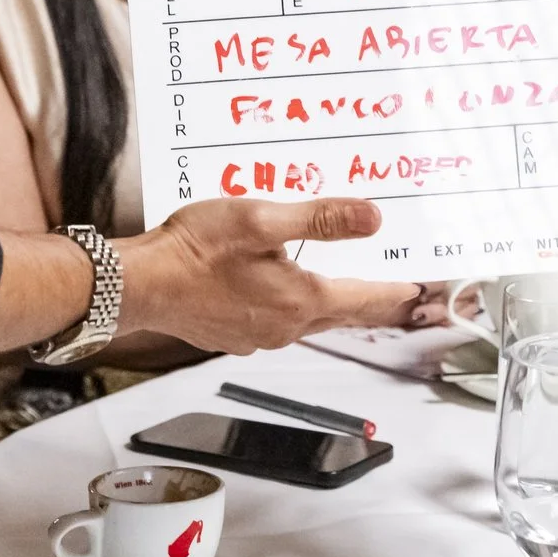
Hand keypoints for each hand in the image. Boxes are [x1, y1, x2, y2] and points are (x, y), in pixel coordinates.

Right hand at [113, 198, 423, 353]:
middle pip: (340, 313)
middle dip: (367, 300)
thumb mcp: (262, 219)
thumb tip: (372, 220)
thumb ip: (320, 219)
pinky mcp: (233, 336)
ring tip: (339, 282)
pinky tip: (278, 286)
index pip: (363, 299)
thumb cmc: (194, 250)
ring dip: (326, 301)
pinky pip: (275, 322)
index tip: (417, 287)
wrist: (140, 285)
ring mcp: (258, 336)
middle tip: (392, 289)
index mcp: (300, 299)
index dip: (393, 291)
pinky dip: (288, 305)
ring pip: (307, 319)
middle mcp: (285, 326)